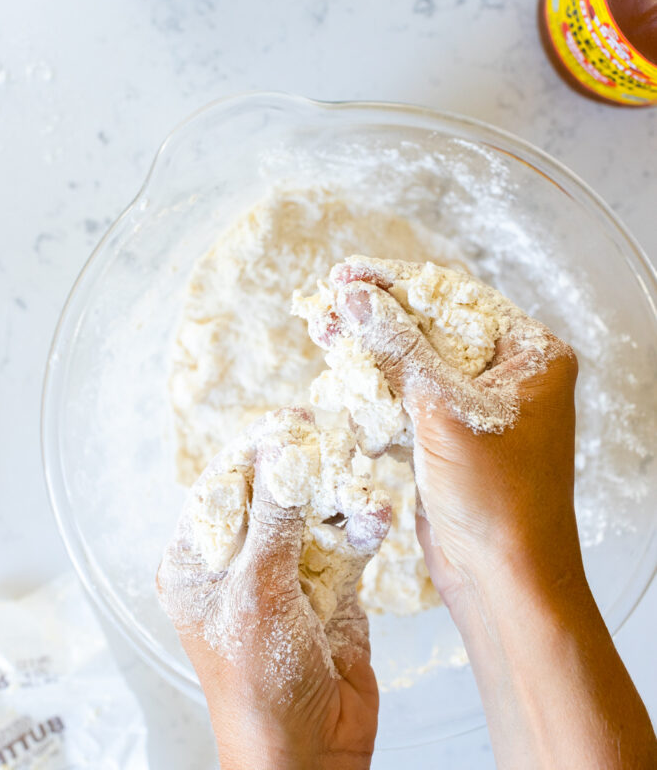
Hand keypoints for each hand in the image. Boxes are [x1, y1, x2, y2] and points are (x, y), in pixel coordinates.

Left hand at [157, 413, 390, 769]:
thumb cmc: (259, 690)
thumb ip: (272, 516)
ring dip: (339, 494)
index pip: (223, 484)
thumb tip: (281, 448)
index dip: (258, 450)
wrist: (309, 757)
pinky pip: (346, 540)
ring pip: (314, 511)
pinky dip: (361, 525)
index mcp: (198, 561)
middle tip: (335, 440)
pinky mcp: (330, 587)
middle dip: (305, 468)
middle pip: (273, 492)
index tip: (292, 423)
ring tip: (359, 480)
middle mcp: (240, 560)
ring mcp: (287, 572)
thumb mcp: (257, 593)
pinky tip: (374, 515)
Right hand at [333, 260, 656, 769]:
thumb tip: (355, 296)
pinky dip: (378, 393)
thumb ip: (398, 348)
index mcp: (531, 354)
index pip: (456, 299)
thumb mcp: (444, 409)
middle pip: (432, 328)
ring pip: (415, 364)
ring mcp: (478, 407)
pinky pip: (409, 400)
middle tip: (328, 302)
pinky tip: (346, 381)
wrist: (503, 581)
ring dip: (370, 353)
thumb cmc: (497, 495)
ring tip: (325, 330)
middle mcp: (509, 374)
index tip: (348, 274)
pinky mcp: (451, 437)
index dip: (398, 283)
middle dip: (378, 317)